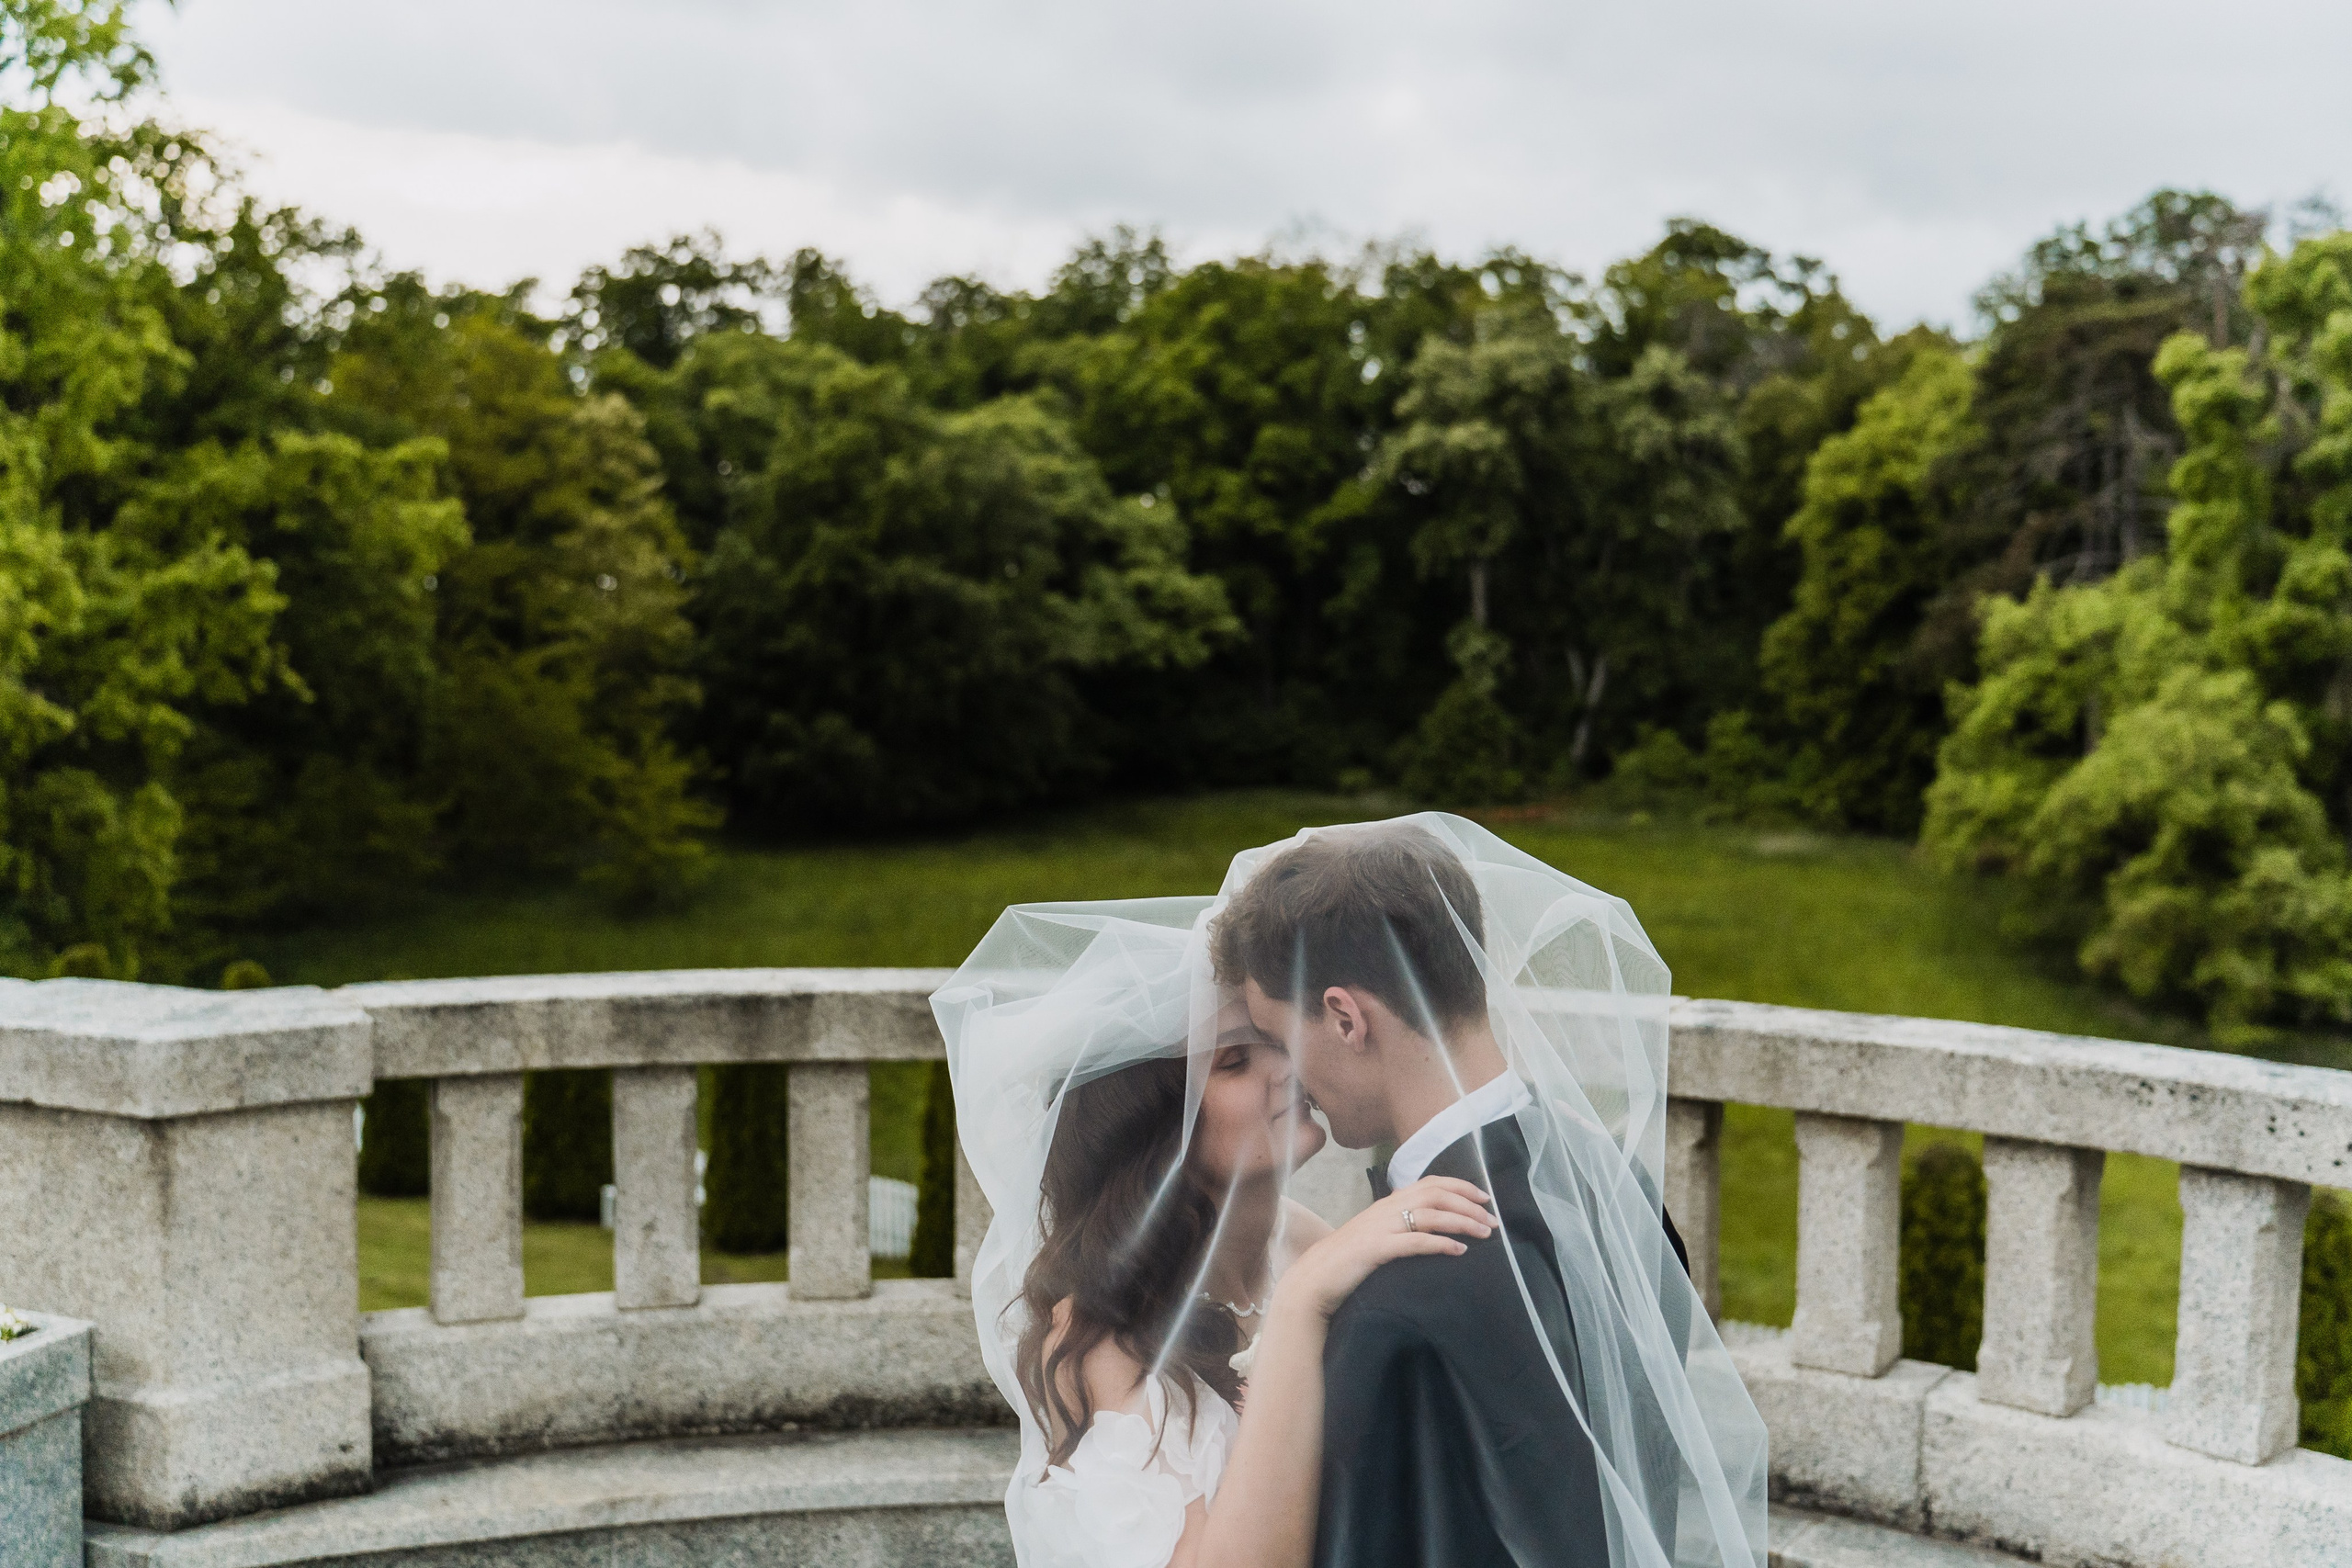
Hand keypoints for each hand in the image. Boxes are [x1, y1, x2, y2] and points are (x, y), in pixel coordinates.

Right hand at [1272, 1175, 1494, 1322]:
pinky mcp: (1376, 1249)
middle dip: (1469, 1204)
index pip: (1430, 1183)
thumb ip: (1399, 1226)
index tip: (1485, 1197)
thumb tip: (1431, 1227)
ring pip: (1429, 1214)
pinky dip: (1440, 1243)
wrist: (1315, 1277)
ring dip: (1462, 1221)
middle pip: (1436, 1195)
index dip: (1461, 1187)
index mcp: (1387, 1203)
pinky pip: (1414, 1241)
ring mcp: (1380, 1228)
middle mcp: (1386, 1209)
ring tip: (1485, 1234)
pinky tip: (1459, 1250)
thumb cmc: (1347, 1260)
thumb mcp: (1377, 1235)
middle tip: (1493, 1220)